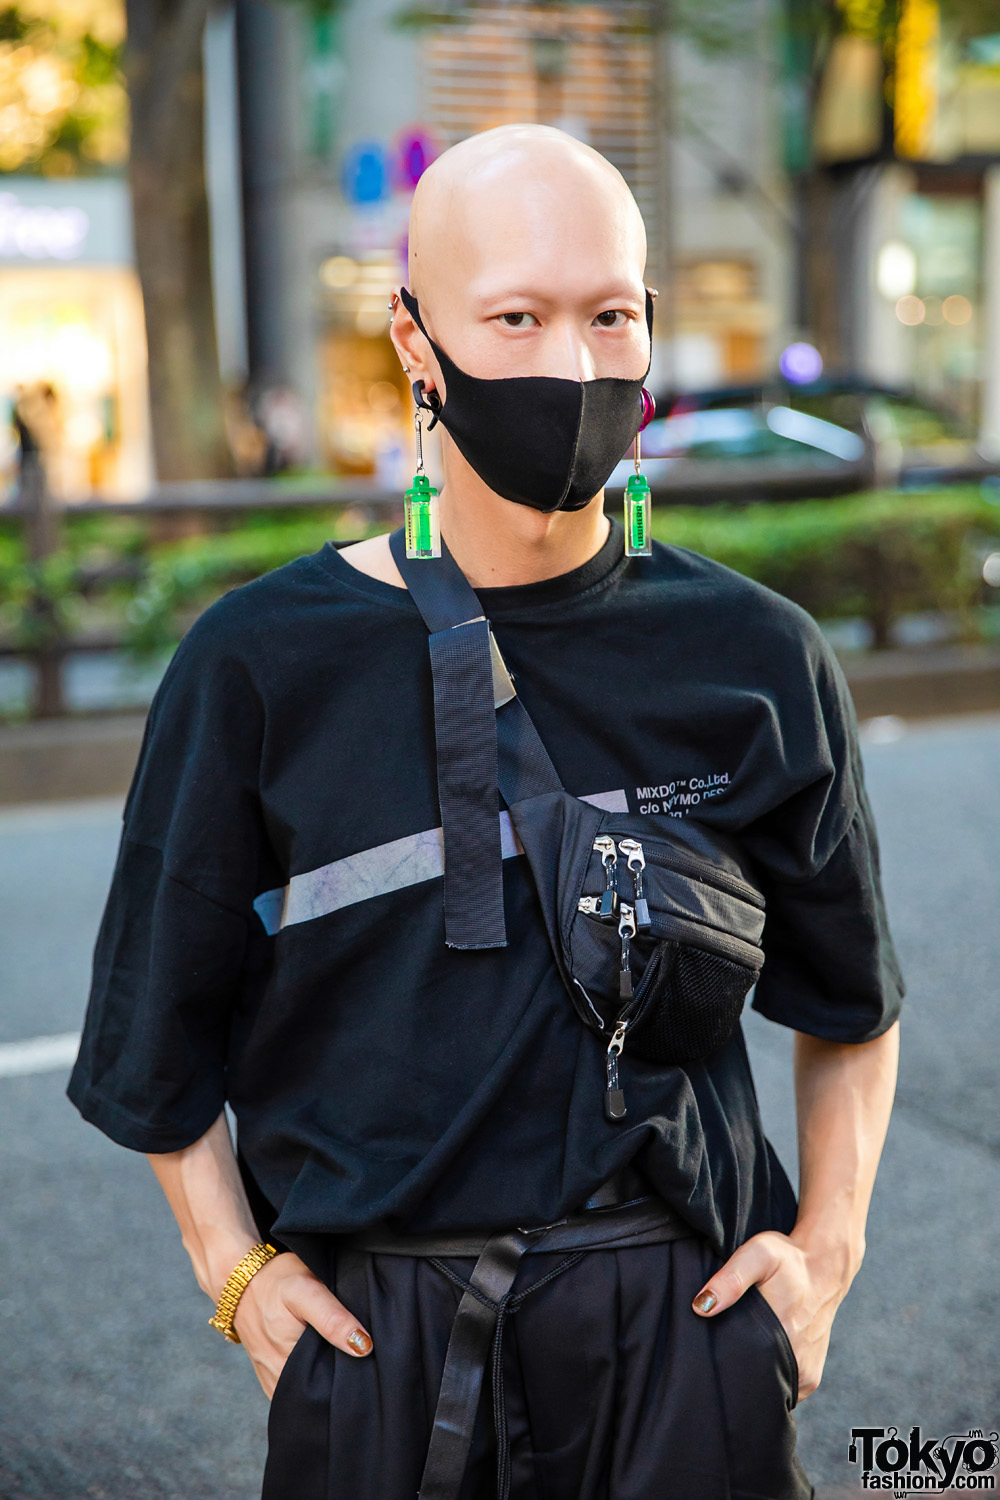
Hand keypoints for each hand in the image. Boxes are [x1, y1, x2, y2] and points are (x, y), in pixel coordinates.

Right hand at [230, 1251, 372, 1399]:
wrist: (239, 1275)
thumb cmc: (275, 1280)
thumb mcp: (307, 1291)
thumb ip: (333, 1319)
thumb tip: (363, 1347)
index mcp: (287, 1364)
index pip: (328, 1390)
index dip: (349, 1377)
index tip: (364, 1361)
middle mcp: (276, 1378)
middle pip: (317, 1392)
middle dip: (337, 1379)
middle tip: (353, 1353)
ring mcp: (270, 1377)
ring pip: (304, 1389)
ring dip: (321, 1377)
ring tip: (335, 1352)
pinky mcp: (268, 1370)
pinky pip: (292, 1383)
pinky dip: (306, 1373)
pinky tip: (317, 1354)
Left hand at [689, 1229, 854, 1401]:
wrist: (826, 1267)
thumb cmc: (789, 1259)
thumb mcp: (758, 1254)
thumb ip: (731, 1280)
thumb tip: (702, 1306)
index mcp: (781, 1337)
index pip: (738, 1370)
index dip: (720, 1363)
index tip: (709, 1351)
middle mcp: (797, 1364)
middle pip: (751, 1382)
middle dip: (734, 1370)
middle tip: (725, 1345)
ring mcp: (805, 1375)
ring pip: (767, 1388)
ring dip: (753, 1375)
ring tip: (744, 1346)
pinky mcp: (810, 1378)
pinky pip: (782, 1388)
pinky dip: (769, 1377)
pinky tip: (761, 1355)